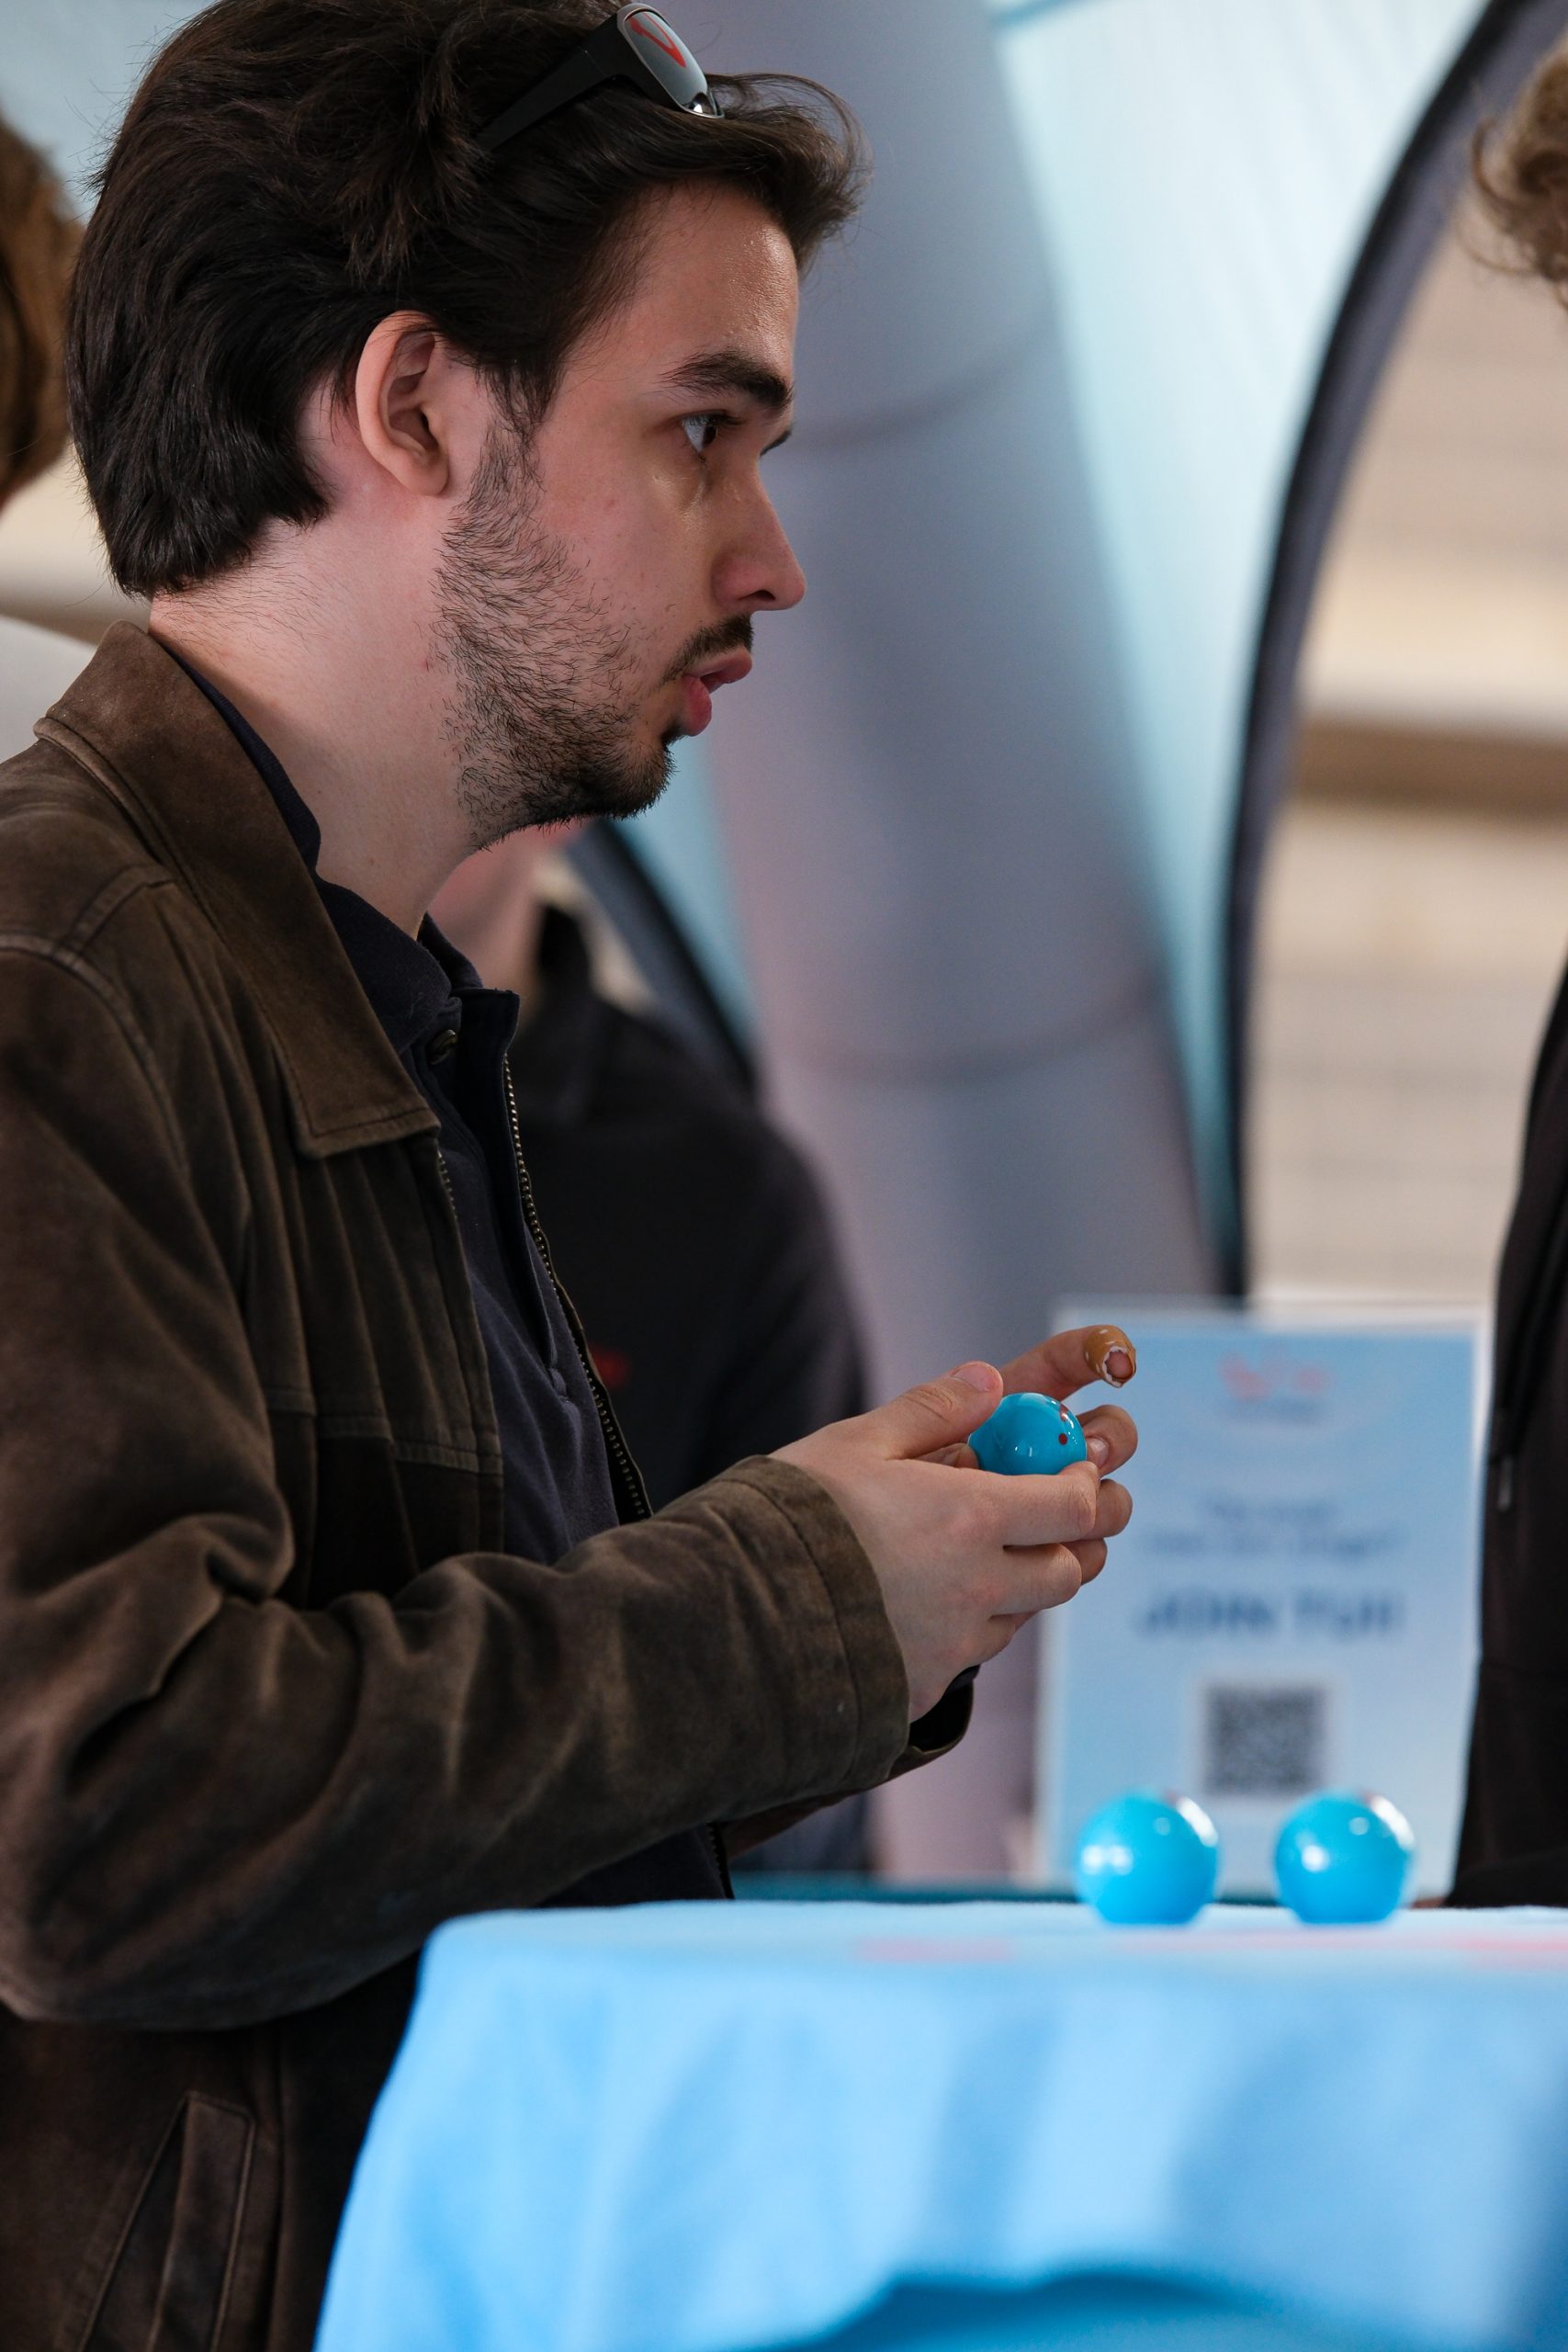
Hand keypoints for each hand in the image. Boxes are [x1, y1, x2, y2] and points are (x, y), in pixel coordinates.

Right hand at [775, 1329, 1136, 1719]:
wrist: (737, 1614)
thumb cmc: (792, 1518)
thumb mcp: (856, 1443)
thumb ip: (930, 1410)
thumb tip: (989, 1380)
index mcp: (971, 1516)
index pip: (1075, 1506)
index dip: (1083, 1487)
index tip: (1069, 1474)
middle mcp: (979, 1585)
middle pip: (1066, 1572)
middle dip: (1065, 1544)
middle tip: (1038, 1521)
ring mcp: (955, 1643)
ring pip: (1021, 1616)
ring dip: (1015, 1588)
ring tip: (970, 1559)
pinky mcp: (925, 1685)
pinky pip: (969, 1656)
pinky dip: (965, 1629)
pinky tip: (924, 1606)